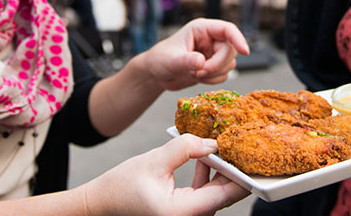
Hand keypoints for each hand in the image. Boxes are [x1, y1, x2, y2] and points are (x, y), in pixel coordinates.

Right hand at [83, 134, 249, 215]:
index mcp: (183, 212)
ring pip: (215, 195)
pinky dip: (207, 178)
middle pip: (224, 195)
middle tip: (238, 142)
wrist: (101, 205)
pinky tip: (204, 158)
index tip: (249, 151)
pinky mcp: (183, 214)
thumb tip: (212, 142)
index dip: (242, 173)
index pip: (226, 194)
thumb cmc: (120, 187)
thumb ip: (184, 148)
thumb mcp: (154, 161)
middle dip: (232, 168)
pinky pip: (204, 196)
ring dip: (220, 172)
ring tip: (222, 146)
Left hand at [141, 18, 248, 90]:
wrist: (156, 74)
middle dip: (217, 65)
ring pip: (229, 64)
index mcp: (202, 29)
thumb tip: (202, 62)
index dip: (238, 39)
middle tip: (199, 72)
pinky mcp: (213, 66)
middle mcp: (211, 39)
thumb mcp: (171, 60)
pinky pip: (224, 75)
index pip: (227, 29)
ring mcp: (213, 53)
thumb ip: (186, 60)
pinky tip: (197, 77)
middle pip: (230, 50)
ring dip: (214, 73)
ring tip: (194, 73)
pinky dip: (212, 80)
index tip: (245, 51)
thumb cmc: (160, 59)